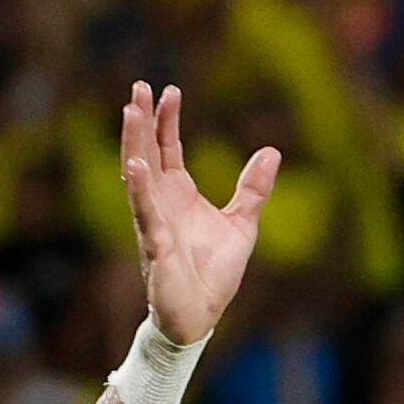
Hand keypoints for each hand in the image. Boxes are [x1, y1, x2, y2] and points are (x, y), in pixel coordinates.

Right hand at [119, 81, 280, 344]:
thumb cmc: (214, 273)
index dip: (167, 120)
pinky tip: (134, 166)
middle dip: (142, 120)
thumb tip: (272, 151)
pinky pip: (145, 214)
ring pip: (138, 176)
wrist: (202, 317)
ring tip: (131, 111)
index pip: (168, 149)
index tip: (169, 90)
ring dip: (134, 143)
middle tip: (139, 86)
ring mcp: (153, 223)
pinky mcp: (155, 246)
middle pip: (147, 152)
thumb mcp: (242, 224)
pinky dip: (139, 190)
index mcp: (179, 195)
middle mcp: (160, 203)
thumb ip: (253, 190)